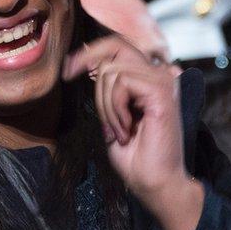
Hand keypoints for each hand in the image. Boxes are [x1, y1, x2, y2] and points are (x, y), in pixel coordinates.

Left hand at [63, 36, 202, 229]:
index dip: (89, 52)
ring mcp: (163, 82)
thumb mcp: (111, 115)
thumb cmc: (134, 156)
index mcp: (148, 79)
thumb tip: (90, 66)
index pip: (118, 46)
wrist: (153, 183)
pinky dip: (114, 108)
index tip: (67, 69)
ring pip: (112, 71)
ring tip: (118, 129)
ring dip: (105, 105)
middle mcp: (158, 75)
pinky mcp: (162, 93)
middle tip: (81, 91)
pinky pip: (122, 83)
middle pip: (115, 46)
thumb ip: (107, 89)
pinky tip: (126, 129)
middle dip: (88, 65)